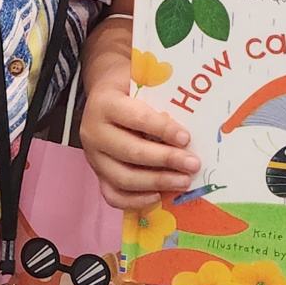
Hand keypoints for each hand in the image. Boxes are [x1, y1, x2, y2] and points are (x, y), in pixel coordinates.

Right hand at [80, 78, 198, 211]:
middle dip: (166, 160)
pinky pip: (113, 195)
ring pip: (123, 178)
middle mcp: (94, 132)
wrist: (103, 97)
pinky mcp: (96, 174)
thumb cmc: (130, 89)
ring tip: (183, 181)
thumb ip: (160, 99)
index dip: (163, 130)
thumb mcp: (142, 84)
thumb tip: (189, 125)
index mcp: (105, 104)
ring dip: (157, 182)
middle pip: (131, 152)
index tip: (187, 138)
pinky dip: (135, 200)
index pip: (136, 118)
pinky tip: (158, 197)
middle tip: (193, 164)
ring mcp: (93, 157)